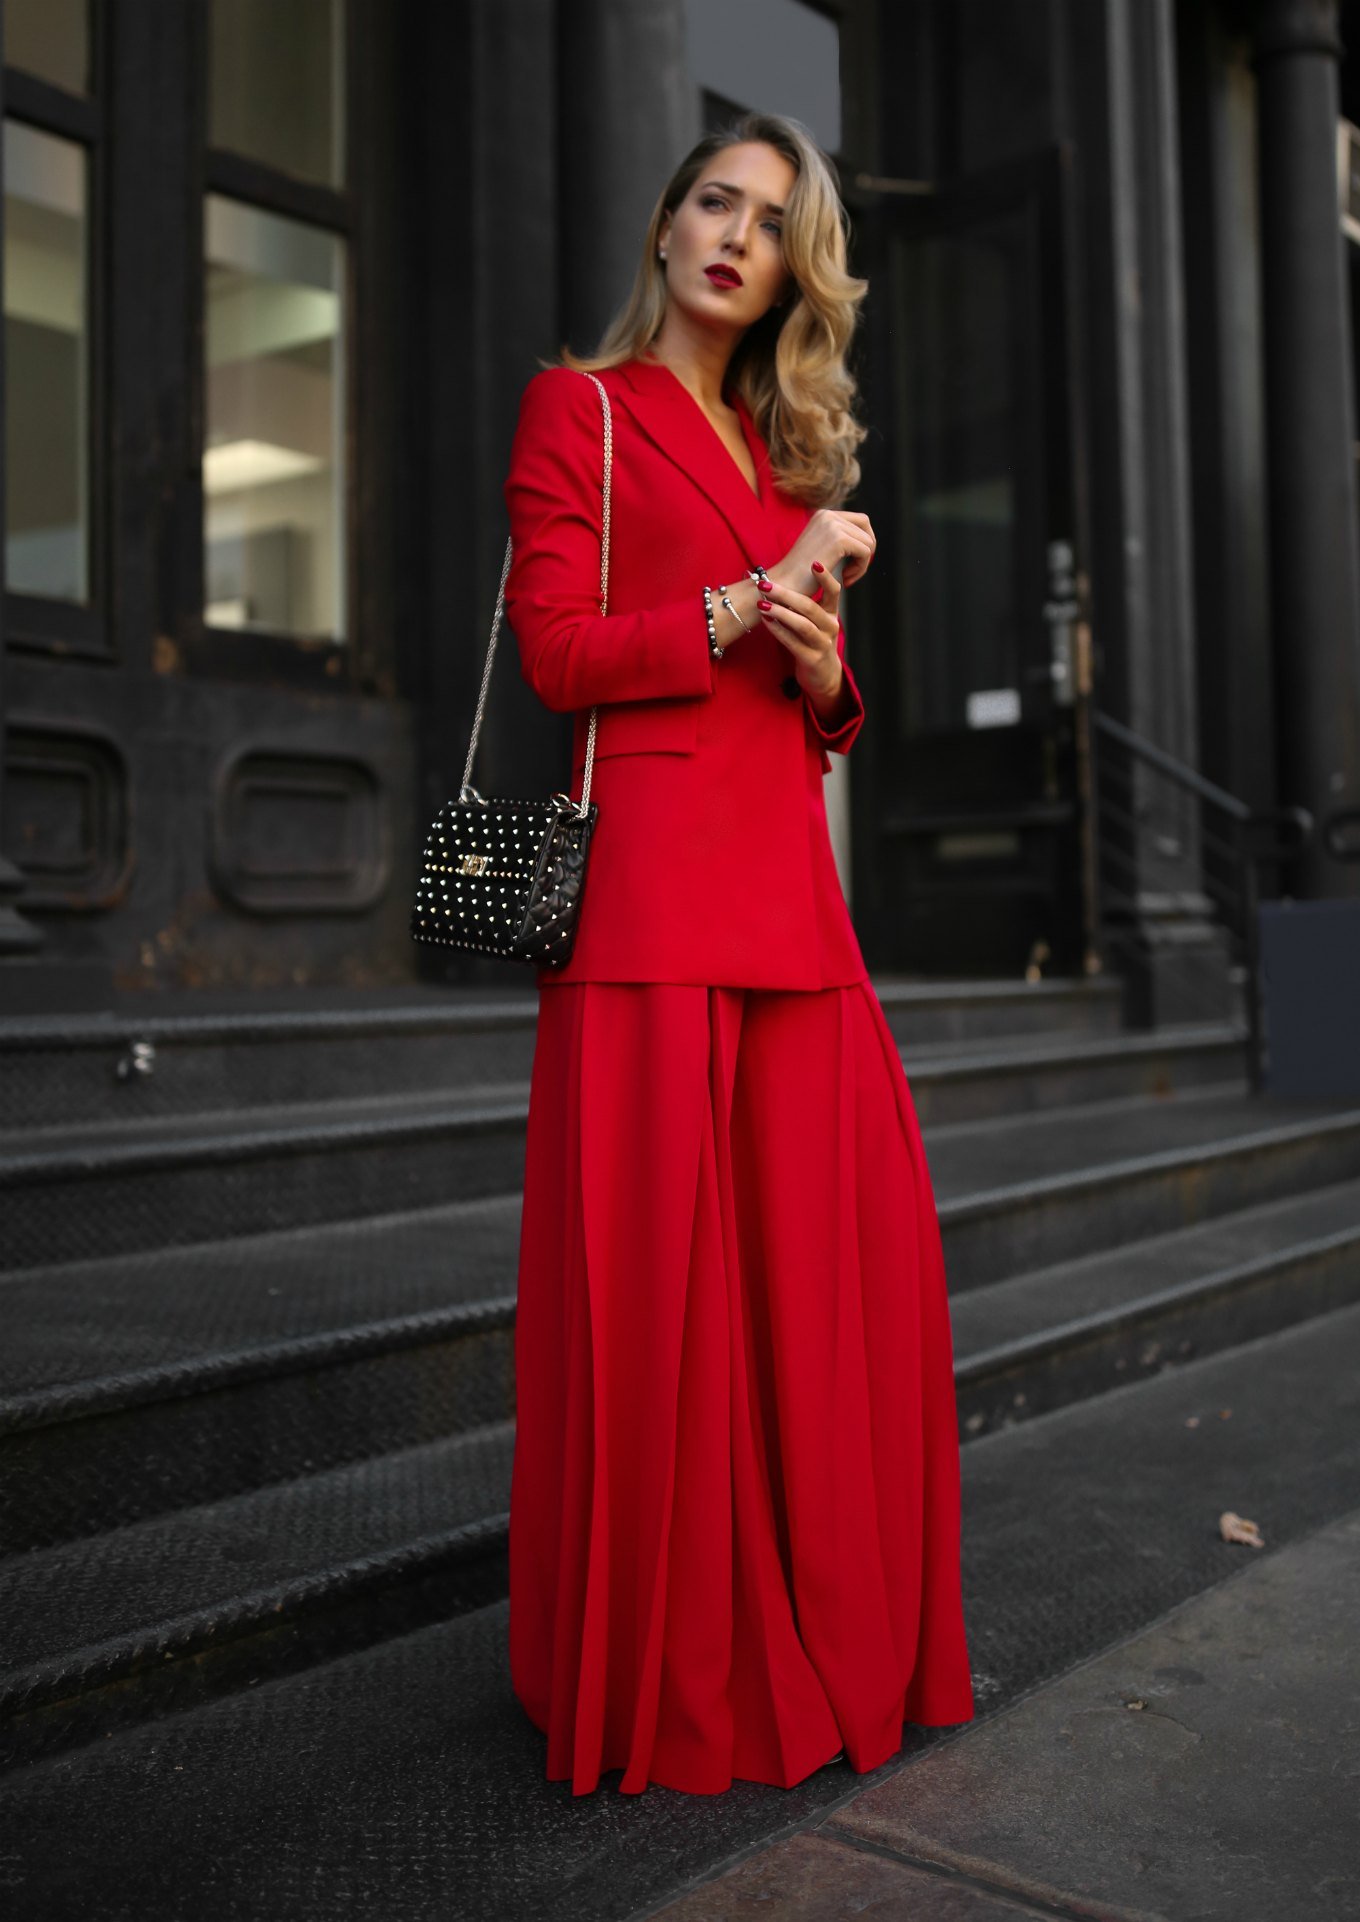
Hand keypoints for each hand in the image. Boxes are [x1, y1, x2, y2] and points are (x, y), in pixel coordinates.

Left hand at [755, 561, 843, 699]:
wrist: (823, 675)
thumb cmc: (813, 641)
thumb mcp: (816, 620)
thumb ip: (804, 603)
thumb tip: (781, 579)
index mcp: (832, 613)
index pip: (834, 591)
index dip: (826, 577)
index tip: (814, 562)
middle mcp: (830, 627)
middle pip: (810, 607)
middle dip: (786, 594)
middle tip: (766, 584)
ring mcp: (822, 644)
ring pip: (802, 625)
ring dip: (780, 612)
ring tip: (762, 604)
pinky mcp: (811, 659)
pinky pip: (793, 643)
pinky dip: (778, 631)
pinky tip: (765, 622)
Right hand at [770, 507, 875, 593]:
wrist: (784, 586)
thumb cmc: (800, 576)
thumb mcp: (821, 549)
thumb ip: (839, 540)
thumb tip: (869, 541)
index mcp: (823, 515)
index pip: (859, 521)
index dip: (862, 542)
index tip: (851, 563)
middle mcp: (828, 515)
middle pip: (866, 527)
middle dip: (866, 550)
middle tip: (853, 571)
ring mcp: (833, 525)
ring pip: (868, 542)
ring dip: (862, 564)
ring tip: (846, 578)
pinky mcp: (839, 540)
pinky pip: (866, 553)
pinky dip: (860, 569)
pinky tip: (845, 580)